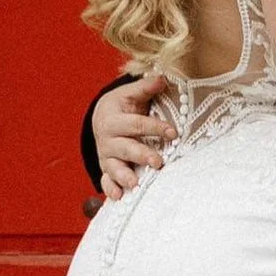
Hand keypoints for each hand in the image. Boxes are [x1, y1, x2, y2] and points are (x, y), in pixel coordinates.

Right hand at [93, 71, 170, 197]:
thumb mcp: (131, 94)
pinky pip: (106, 181)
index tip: (174, 133)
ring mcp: (106, 156)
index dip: (155, 128)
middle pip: (125, 148)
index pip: (136, 124)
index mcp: (113, 119)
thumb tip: (162, 77)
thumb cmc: (123, 106)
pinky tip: (118, 197)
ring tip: (136, 184)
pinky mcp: (106, 169)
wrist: (102, 119)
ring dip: (124, 176)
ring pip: (114, 167)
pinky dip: (111, 189)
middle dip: (141, 155)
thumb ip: (146, 87)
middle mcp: (107, 139)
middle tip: (158, 162)